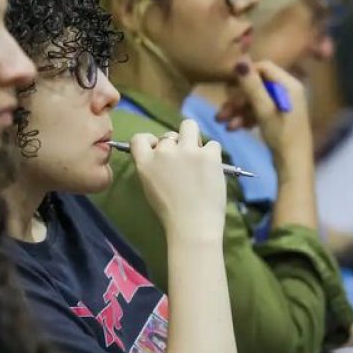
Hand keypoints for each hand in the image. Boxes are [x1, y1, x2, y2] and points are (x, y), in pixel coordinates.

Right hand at [130, 119, 225, 241]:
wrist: (193, 225)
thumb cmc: (170, 213)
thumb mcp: (150, 188)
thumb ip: (152, 167)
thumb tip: (162, 155)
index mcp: (145, 162)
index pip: (140, 138)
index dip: (150, 141)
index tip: (158, 150)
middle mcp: (164, 151)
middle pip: (169, 135)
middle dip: (176, 145)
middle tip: (184, 163)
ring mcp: (187, 150)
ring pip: (189, 126)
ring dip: (193, 138)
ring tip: (198, 156)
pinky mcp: (209, 154)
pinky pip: (212, 144)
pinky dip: (212, 155)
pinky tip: (211, 170)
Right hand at [216, 61, 312, 166]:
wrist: (293, 165)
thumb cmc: (281, 135)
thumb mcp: (264, 110)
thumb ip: (252, 85)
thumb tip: (240, 60)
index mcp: (289, 85)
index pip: (264, 67)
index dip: (245, 75)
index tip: (229, 88)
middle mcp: (288, 91)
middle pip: (258, 85)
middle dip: (238, 99)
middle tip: (221, 113)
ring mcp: (284, 104)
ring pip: (255, 100)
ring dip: (239, 110)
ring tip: (224, 124)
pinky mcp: (279, 116)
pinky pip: (259, 110)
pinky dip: (246, 117)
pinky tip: (236, 128)